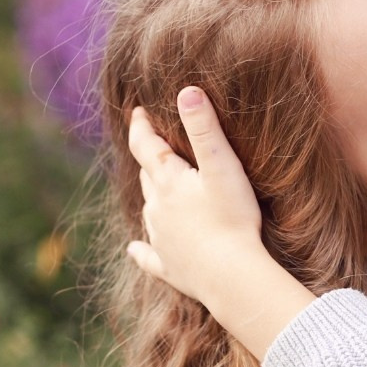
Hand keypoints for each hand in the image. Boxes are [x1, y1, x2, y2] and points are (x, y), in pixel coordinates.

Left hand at [126, 87, 314, 358]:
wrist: (232, 276)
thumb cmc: (232, 219)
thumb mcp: (222, 167)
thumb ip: (204, 129)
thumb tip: (186, 90)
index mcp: (168, 182)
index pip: (146, 146)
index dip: (141, 126)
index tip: (138, 111)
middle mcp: (157, 209)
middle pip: (147, 177)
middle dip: (149, 159)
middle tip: (153, 146)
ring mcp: (161, 239)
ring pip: (149, 211)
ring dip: (152, 198)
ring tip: (158, 189)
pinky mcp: (170, 267)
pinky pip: (148, 256)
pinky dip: (141, 250)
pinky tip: (134, 249)